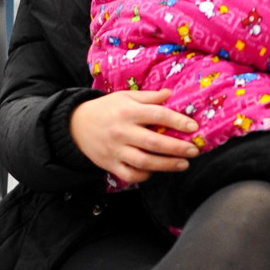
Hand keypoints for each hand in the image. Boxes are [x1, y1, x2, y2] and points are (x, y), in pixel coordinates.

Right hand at [70, 89, 199, 183]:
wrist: (75, 125)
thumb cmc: (106, 109)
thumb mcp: (125, 97)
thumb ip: (149, 97)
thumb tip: (171, 94)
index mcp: (128, 111)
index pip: (157, 115)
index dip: (177, 120)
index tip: (193, 127)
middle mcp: (122, 131)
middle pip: (153, 142)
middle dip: (177, 148)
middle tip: (194, 150)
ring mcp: (115, 150)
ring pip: (144, 161)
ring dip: (167, 165)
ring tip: (184, 164)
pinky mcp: (109, 164)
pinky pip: (130, 175)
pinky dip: (145, 175)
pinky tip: (156, 170)